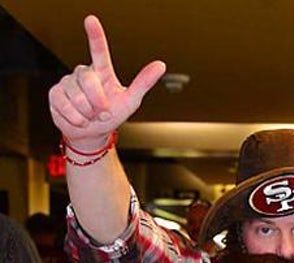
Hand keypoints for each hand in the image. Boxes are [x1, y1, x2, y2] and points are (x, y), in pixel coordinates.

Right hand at [49, 15, 165, 148]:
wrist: (93, 133)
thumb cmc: (112, 113)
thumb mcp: (131, 101)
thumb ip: (143, 83)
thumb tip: (160, 65)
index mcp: (101, 71)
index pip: (98, 51)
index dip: (95, 36)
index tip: (91, 20)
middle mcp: (83, 73)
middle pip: (89, 82)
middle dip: (98, 103)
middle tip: (102, 112)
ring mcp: (68, 82)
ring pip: (77, 98)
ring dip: (87, 114)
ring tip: (90, 115)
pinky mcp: (55, 94)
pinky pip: (65, 106)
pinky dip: (76, 119)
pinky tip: (79, 119)